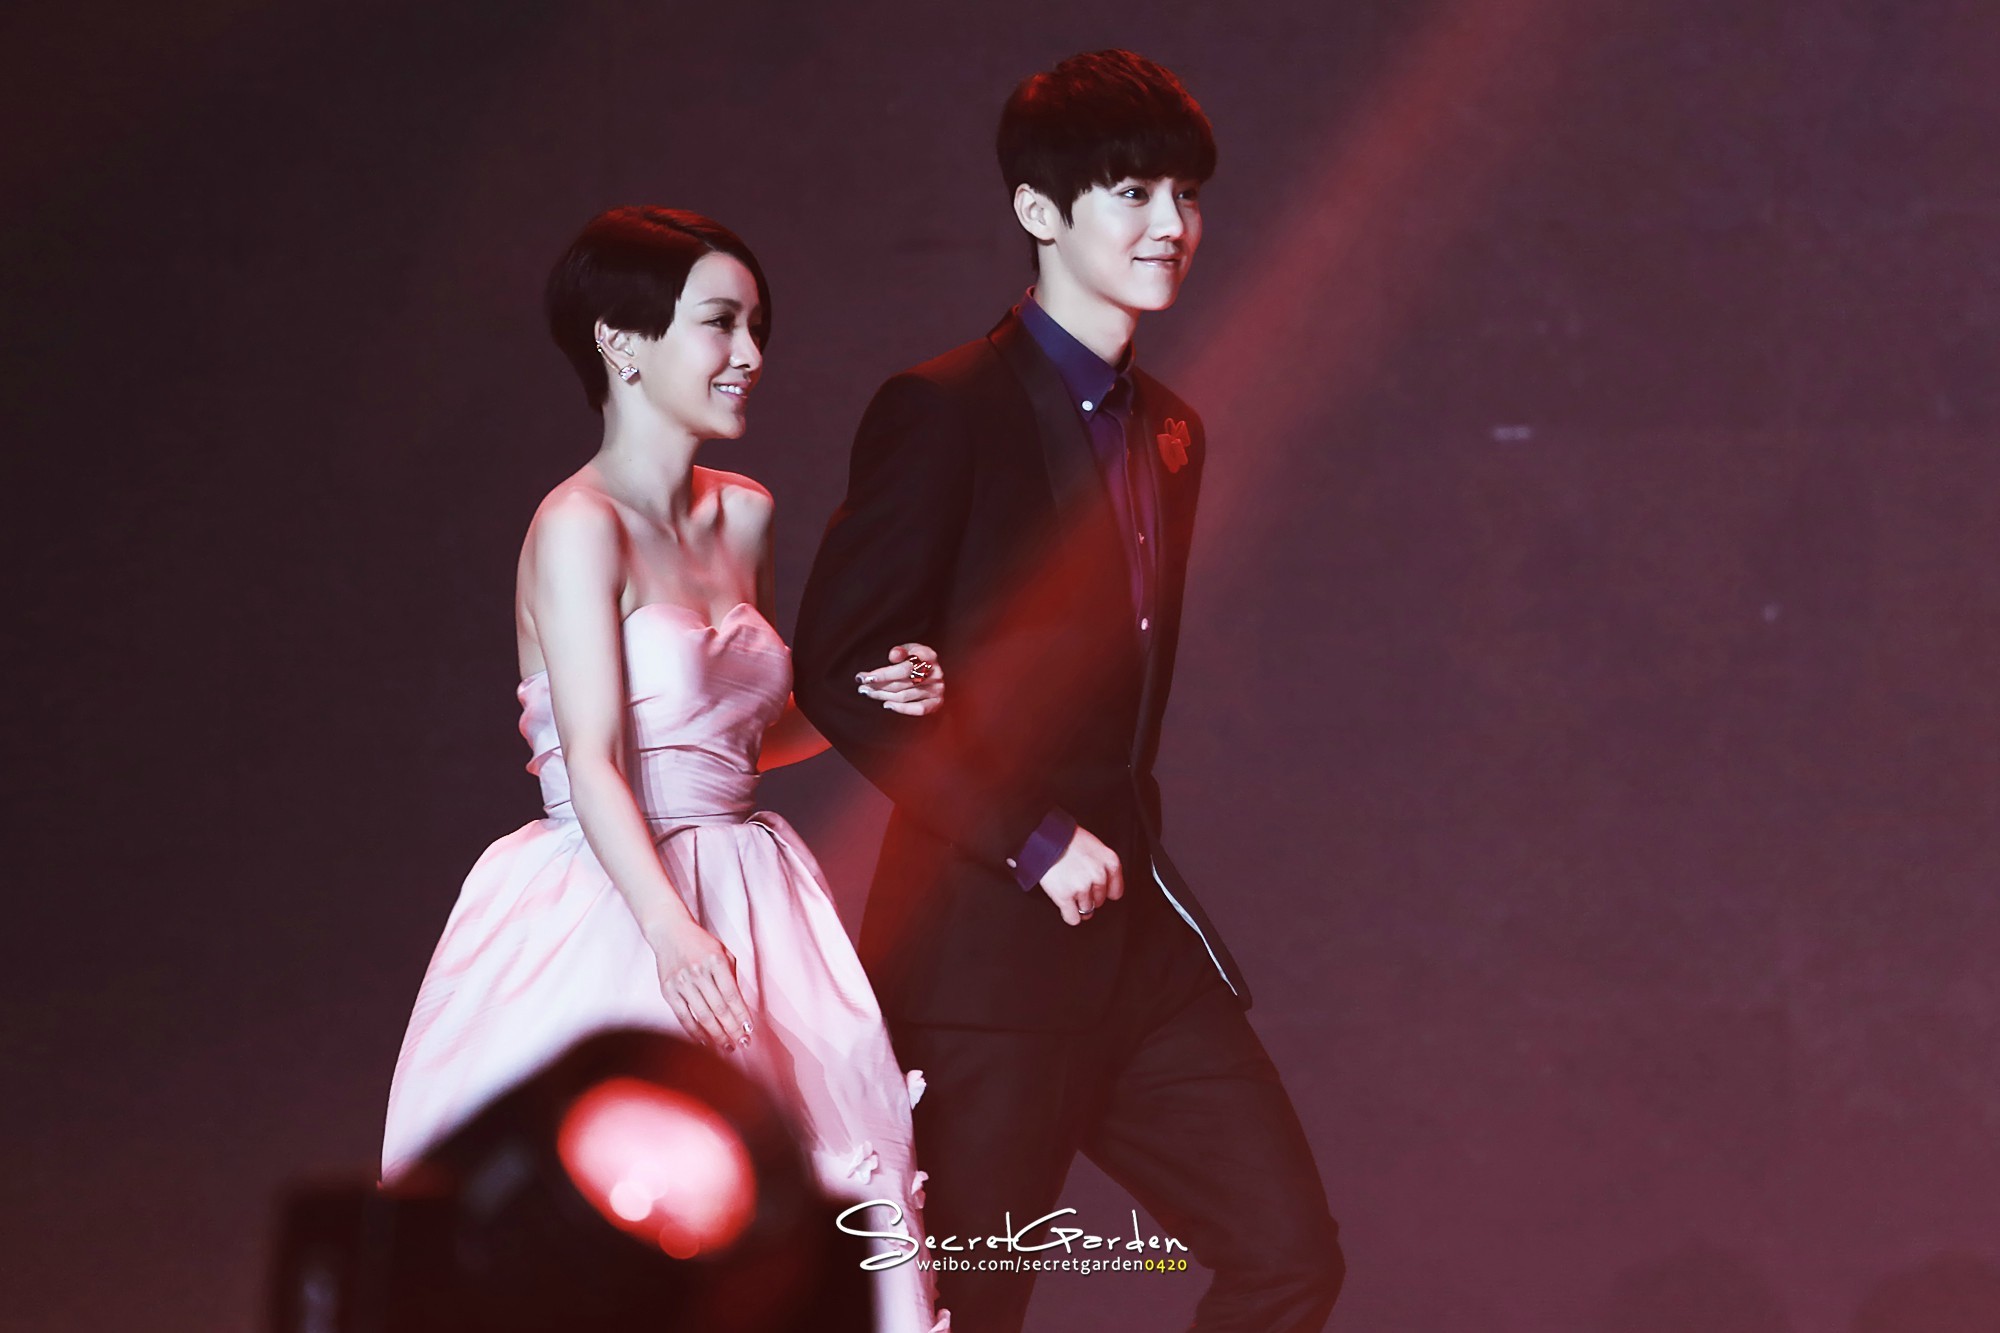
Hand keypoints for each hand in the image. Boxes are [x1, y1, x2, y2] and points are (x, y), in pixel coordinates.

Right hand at [646, 919, 754, 1052]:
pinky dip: (695, 1031)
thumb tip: (740, 1008)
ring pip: (702, 1016)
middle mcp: (698, 972)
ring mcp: (681, 982)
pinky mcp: (668, 990)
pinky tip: (705, 1041)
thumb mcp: (723, 953)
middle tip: (743, 1043)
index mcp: (715, 961)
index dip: (741, 1014)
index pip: (732, 994)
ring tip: (728, 1047)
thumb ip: (732, 977)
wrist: (669, 932)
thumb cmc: (701, 944)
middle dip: (732, 1029)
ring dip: (716, 1035)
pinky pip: (683, 1016)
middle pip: (719, 1008)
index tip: (749, 1030)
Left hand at [856, 642, 945, 715]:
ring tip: (868, 693)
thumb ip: (901, 651)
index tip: (866, 677)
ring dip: (883, 696)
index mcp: (929, 656)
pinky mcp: (937, 702)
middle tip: (862, 686)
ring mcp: (937, 689)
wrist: (931, 670)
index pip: (904, 668)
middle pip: (902, 683)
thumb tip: (893, 655)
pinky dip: (901, 709)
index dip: (884, 674)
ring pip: (905, 696)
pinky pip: (918, 709)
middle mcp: (935, 673)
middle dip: (879, 685)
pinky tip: (886, 705)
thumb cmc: (915, 658)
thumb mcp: (908, 649)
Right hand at [1039, 825, 1123, 925]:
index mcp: (1109, 861)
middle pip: (1099, 901)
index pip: (1116, 891)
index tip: (1098, 892)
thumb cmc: (1067, 838)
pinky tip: (1068, 910)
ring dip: (1079, 905)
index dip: (1105, 893)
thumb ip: (1102, 863)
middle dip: (1090, 897)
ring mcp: (1082, 887)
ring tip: (1070, 894)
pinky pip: (1073, 918)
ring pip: (1086, 910)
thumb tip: (1103, 880)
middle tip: (1079, 887)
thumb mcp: (1094, 846)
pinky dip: (1071, 917)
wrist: (1045, 836)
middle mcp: (1099, 875)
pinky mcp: (1065, 896)